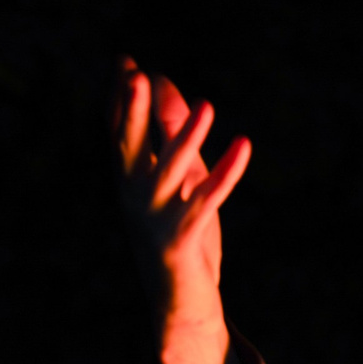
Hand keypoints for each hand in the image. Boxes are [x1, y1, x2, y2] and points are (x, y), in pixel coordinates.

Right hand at [114, 56, 251, 363]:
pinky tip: (243, 145)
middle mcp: (134, 197)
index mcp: (128, 182)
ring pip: (171, 170)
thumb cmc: (177, 234)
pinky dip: (228, 170)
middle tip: (138, 76)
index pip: (119, 134)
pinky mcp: (184, 236)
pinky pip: (209, 197)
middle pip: (131, 147)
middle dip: (134, 112)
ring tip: (206, 104)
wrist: (179, 299)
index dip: (122, 100)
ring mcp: (157, 217)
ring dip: (188, 137)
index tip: (126, 64)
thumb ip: (173, 142)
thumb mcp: (175, 184)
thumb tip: (174, 96)